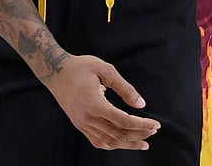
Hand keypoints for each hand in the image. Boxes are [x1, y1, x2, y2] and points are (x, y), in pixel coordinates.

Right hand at [42, 54, 160, 150]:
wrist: (55, 71)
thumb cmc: (81, 67)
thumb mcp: (105, 70)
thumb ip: (124, 88)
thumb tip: (141, 104)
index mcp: (95, 104)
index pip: (123, 121)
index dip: (142, 125)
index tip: (156, 124)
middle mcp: (87, 118)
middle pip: (118, 133)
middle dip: (139, 134)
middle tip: (154, 131)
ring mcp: (82, 124)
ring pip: (109, 141)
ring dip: (128, 144)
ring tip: (143, 143)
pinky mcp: (79, 125)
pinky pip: (97, 141)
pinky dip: (112, 144)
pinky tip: (123, 142)